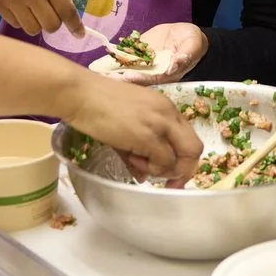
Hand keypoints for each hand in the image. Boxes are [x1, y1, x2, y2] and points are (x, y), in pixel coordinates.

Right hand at [0, 0, 83, 36]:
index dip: (75, 26)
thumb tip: (64, 5)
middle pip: (50, 25)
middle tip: (52, 12)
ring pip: (32, 29)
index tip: (80, 34)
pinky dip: (22, 19)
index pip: (66, 11)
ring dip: (38, 23)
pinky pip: (15, 23)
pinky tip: (21, 5)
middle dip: (55, 22)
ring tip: (35, 9)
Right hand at [64, 76, 202, 184]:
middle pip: (194, 149)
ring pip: (182, 158)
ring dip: (163, 170)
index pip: (188, 137)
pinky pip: (163, 162)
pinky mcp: (147, 136)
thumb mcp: (127, 122)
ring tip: (138, 162)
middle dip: (183, 170)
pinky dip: (152, 169)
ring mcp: (160, 124)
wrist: (81, 94)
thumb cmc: (98, 104)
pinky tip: (133, 160)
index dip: (182, 160)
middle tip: (167, 181)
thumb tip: (144, 176)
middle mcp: (168, 113)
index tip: (170, 173)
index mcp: (166, 107)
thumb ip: (141, 148)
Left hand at [104, 22, 206, 84]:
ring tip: (97, 72)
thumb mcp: (193, 45)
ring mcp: (143, 64)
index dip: (138, 79)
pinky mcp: (137, 55)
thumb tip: (174, 66)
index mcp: (166, 73)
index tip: (126, 78)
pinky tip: (99, 63)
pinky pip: (124, 58)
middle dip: (119, 79)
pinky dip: (112, 60)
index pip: (151, 79)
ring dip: (112, 72)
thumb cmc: (192, 41)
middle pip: (135, 78)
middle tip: (103, 77)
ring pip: (126, 70)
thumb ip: (185, 55)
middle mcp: (152, 72)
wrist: (184, 35)